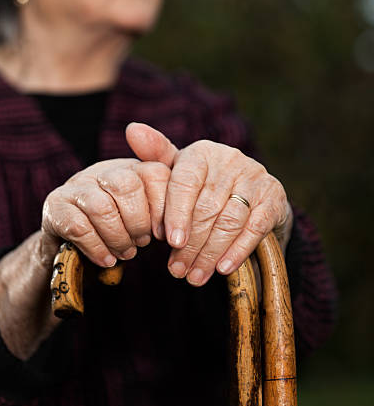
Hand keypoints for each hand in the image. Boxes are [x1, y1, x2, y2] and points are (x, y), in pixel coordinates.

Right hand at [40, 158, 169, 267]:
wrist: (72, 247)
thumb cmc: (121, 231)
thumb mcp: (149, 218)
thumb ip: (170, 211)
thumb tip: (184, 225)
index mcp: (132, 168)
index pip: (155, 174)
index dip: (164, 207)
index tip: (166, 234)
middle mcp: (104, 170)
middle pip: (127, 185)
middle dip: (138, 222)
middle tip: (141, 244)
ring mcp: (77, 185)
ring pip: (102, 207)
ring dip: (118, 237)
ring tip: (125, 252)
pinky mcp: (55, 205)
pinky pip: (78, 226)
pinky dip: (97, 247)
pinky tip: (106, 259)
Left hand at [126, 123, 292, 286]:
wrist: (251, 192)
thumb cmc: (204, 184)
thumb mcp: (179, 170)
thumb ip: (156, 155)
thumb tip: (132, 129)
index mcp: (202, 152)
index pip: (186, 182)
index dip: (177, 213)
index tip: (170, 242)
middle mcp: (231, 159)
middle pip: (206, 207)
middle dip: (191, 244)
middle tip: (178, 270)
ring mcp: (255, 177)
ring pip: (229, 220)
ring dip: (210, 253)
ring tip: (195, 276)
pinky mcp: (274, 197)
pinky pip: (255, 227)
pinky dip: (238, 250)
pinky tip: (222, 268)